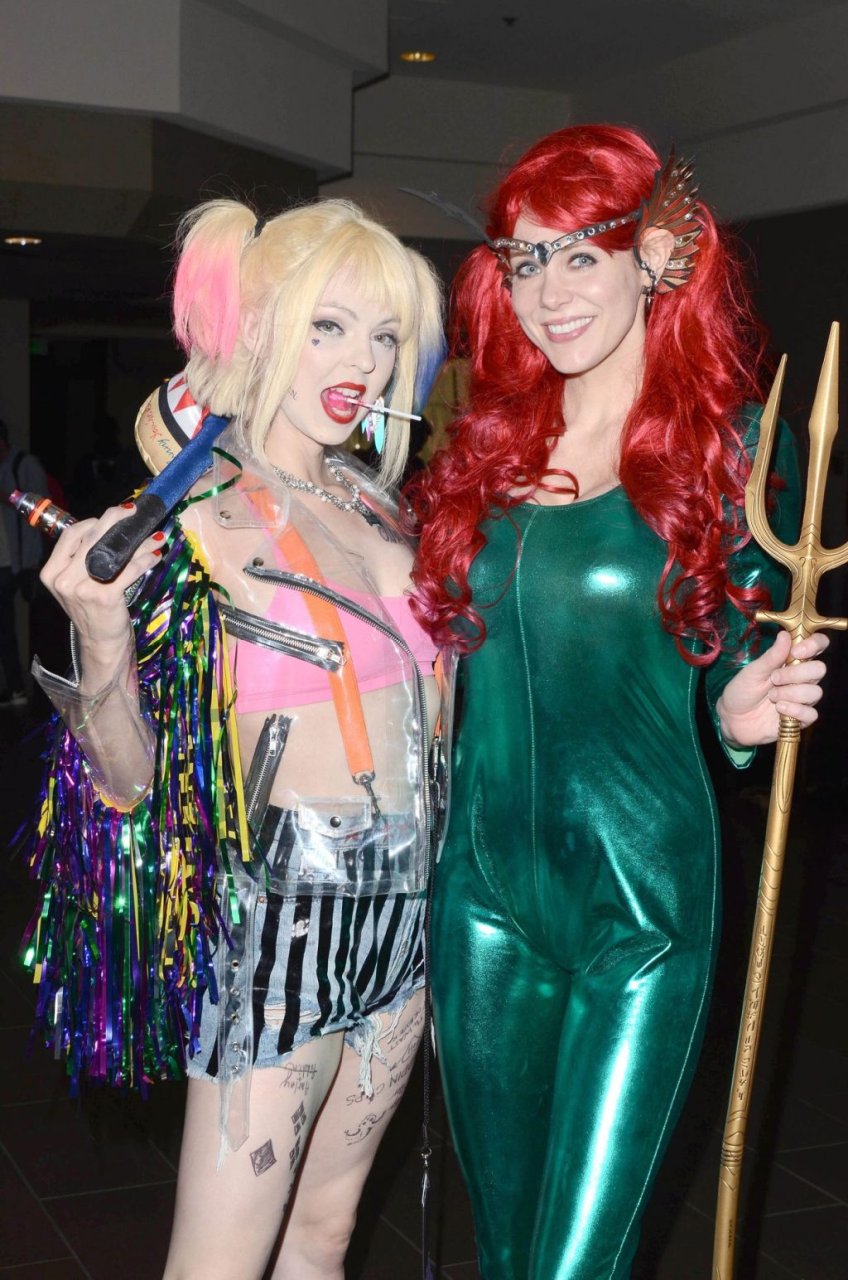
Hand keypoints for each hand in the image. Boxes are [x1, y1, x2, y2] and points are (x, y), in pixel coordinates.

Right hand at [40, 504, 163, 687]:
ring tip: (154, 536)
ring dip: (139, 541)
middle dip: (116, 520)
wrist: (100, 644)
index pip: (71, 534)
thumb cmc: (91, 611)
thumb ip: (82, 560)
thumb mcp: (76, 584)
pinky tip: (155, 555)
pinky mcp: (104, 596)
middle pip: (92, 537)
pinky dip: (146, 559)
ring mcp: (82, 588)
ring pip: (113, 552)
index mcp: (52, 572)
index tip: (114, 515)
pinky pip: (130, 569)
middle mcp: (63, 579)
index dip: (94, 520)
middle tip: (134, 512)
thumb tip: (110, 529)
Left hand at [715, 630, 828, 747]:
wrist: (732, 718)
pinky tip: (779, 709)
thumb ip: (771, 656)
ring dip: (791, 693)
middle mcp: (801, 678)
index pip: (817, 646)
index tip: (796, 652)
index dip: (814, 645)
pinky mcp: (800, 718)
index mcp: (792, 661)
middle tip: (774, 678)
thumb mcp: (753, 671)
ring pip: (815, 692)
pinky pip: (811, 714)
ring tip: (771, 697)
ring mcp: (802, 699)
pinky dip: (795, 710)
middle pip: (819, 669)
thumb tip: (784, 635)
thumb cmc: (742, 691)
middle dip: (796, 674)